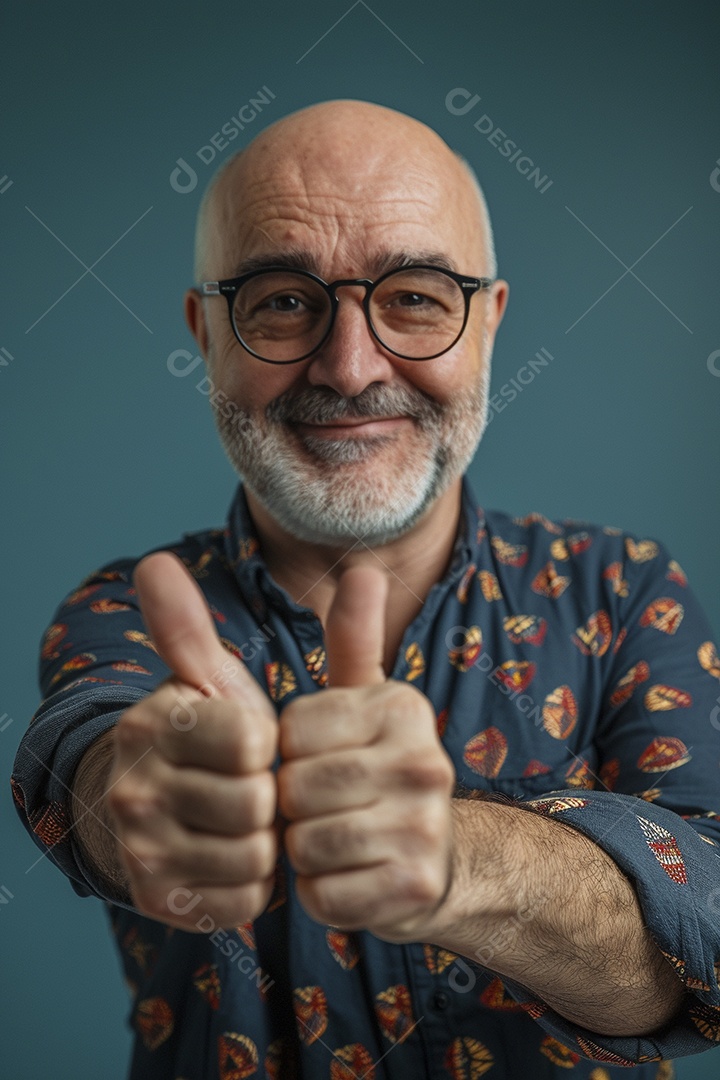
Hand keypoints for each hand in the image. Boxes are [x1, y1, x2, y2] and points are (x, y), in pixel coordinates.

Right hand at [106, 552, 277, 929]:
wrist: (156, 815)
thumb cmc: (204, 737)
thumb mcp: (202, 679)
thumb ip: (189, 625)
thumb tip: (154, 562)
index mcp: (152, 725)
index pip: (254, 742)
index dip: (270, 745)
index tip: (254, 744)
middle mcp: (133, 788)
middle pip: (256, 804)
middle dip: (270, 797)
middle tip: (253, 788)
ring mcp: (141, 850)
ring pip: (254, 856)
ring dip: (266, 841)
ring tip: (247, 823)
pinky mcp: (157, 900)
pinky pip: (245, 899)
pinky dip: (254, 882)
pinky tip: (235, 858)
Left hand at [277, 566, 454, 940]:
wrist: (438, 856)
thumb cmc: (378, 768)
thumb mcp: (366, 701)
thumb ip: (353, 637)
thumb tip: (363, 568)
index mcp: (401, 708)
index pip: (292, 729)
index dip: (286, 752)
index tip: (314, 759)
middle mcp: (424, 762)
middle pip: (296, 788)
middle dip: (292, 805)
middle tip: (321, 807)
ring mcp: (425, 827)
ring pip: (306, 843)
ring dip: (304, 851)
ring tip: (334, 838)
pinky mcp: (415, 887)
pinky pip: (323, 895)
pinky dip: (322, 894)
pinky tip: (349, 876)